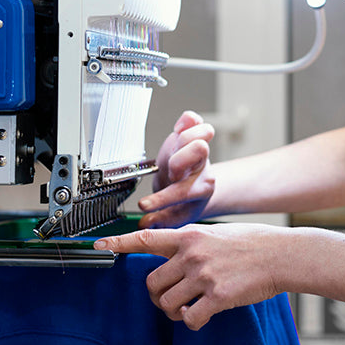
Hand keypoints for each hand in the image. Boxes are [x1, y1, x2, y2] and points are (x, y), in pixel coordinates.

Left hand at [95, 223, 281, 329]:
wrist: (282, 255)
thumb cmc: (253, 244)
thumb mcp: (216, 234)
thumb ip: (192, 245)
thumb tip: (173, 260)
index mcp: (190, 236)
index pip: (146, 239)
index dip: (119, 242)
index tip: (99, 244)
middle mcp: (192, 254)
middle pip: (152, 283)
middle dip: (158, 295)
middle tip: (174, 298)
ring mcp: (204, 275)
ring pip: (166, 304)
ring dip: (174, 311)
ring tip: (189, 307)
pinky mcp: (217, 296)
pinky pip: (189, 318)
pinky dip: (192, 321)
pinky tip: (203, 314)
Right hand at [139, 111, 215, 228]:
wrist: (197, 186)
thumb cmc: (185, 200)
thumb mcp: (176, 216)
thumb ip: (161, 221)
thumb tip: (145, 225)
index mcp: (199, 190)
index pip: (182, 192)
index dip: (161, 199)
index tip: (144, 205)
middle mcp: (200, 168)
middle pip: (199, 151)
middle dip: (179, 159)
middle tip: (169, 170)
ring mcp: (198, 149)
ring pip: (200, 134)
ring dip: (184, 139)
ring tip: (175, 148)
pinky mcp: (193, 135)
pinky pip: (195, 120)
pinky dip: (187, 120)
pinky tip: (180, 128)